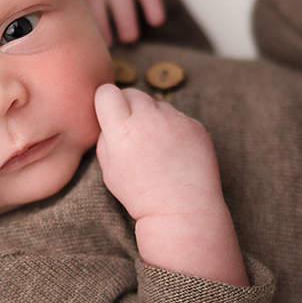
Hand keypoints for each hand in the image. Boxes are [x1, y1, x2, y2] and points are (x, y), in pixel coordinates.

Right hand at [93, 83, 225, 221]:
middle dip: (129, 107)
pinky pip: (179, 117)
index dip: (107, 103)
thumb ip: (106, 138)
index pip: (107, 92)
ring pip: (158, 104)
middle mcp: (150, 119)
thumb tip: (110, 117)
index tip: (111, 116)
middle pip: (133, 93)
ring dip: (154, 118)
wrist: (182, 210)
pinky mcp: (195, 125)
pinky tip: (176, 152)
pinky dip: (175, 129)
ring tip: (157, 147)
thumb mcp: (108, 170)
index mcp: (123, 130)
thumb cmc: (140, 194)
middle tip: (133, 132)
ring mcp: (176, 120)